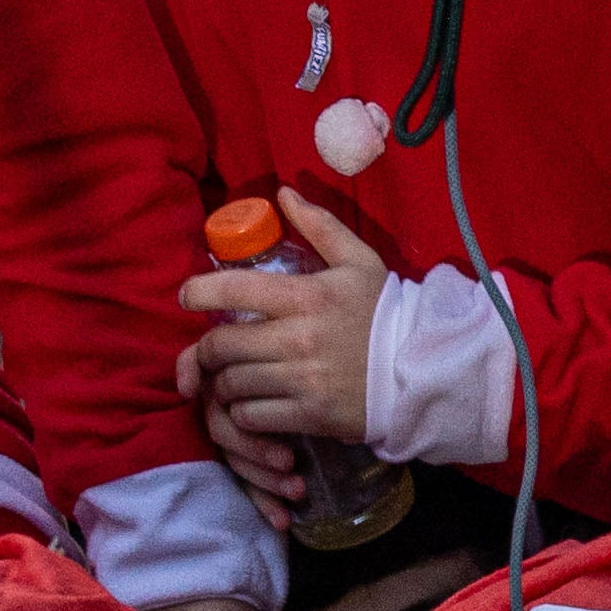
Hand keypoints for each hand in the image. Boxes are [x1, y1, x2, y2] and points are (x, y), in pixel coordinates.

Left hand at [178, 206, 391, 481]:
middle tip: (209, 350)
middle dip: (206, 349)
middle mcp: (298, 338)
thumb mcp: (358, 261)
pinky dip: (242, 413)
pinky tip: (251, 405)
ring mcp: (302, 380)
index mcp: (306, 296)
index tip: (187, 297)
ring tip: (230, 378)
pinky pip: (252, 417)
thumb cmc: (386, 313)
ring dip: (223, 382)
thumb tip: (282, 193)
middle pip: (222, 345)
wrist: (423, 370)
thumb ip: (319, 226)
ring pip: (232, 384)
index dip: (198, 291)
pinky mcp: (309, 415)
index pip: (232, 290)